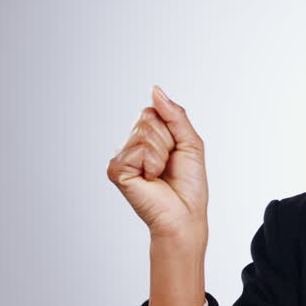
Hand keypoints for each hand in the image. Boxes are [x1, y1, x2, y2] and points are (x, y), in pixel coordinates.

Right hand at [107, 85, 208, 241]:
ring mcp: (121, 157)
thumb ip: (174, 114)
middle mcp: (130, 145)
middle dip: (168, 141)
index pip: (154, 110)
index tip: (176, 151)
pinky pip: (139, 150)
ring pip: (145, 133)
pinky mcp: (116, 170)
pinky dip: (153, 164)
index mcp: (146, 137)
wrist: (185, 215)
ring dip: (162, 154)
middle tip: (168, 165)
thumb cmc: (189, 184)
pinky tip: (150, 179)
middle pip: (148, 118)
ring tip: (160, 173)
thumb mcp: (190, 142)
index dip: (173, 129)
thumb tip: (155, 90)